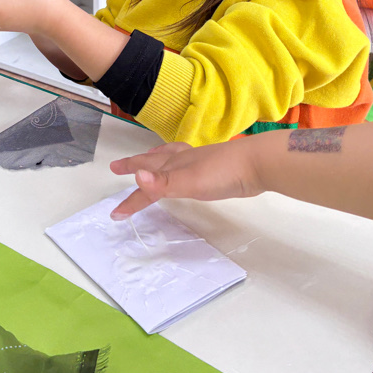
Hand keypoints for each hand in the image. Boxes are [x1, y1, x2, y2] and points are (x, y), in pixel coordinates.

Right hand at [109, 139, 262, 218]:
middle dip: (134, 165)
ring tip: (146, 161)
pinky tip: (184, 169)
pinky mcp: (211, 169)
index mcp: (174, 165)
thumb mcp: (190, 181)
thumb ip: (163, 182)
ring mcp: (197, 163)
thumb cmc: (223, 172)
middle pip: (152, 162)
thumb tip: (137, 178)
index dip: (131, 200)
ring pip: (168, 159)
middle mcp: (182, 161)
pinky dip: (175, 164)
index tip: (115, 213)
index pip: (146, 185)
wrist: (257, 164)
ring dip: (153, 160)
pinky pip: (184, 164)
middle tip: (117, 167)